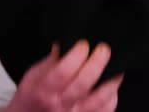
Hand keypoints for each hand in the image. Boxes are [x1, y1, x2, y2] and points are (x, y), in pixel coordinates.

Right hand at [1, 40, 123, 111]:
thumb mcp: (32, 77)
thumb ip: (49, 61)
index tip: (83, 44)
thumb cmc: (32, 97)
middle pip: (83, 84)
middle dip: (97, 63)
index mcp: (44, 91)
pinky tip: (112, 88)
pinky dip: (112, 99)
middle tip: (104, 49)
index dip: (75, 56)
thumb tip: (65, 43)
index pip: (62, 73)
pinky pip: (105, 111)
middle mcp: (61, 105)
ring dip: (110, 82)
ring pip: (99, 100)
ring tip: (116, 68)